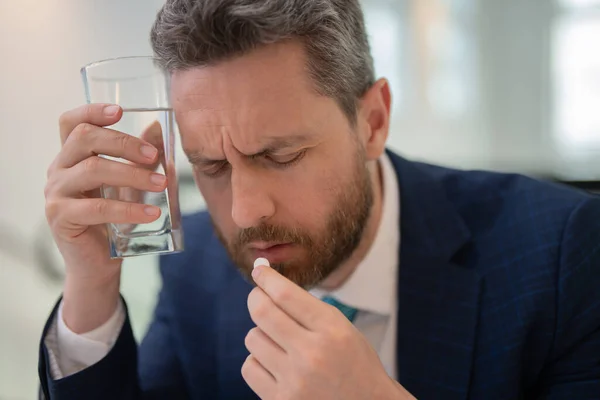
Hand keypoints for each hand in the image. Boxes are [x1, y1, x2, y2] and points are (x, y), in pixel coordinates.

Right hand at [44, 104, 166, 331]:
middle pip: (85, 138)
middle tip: (154, 156)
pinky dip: (129, 209)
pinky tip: (152, 212)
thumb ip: (141, 157)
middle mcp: (58, 169)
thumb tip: (157, 127)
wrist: (99, 263)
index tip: (120, 111)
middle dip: (124, 142)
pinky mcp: (61, 217)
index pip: (71, 122)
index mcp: (72, 156)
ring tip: (161, 183)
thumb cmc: (114, 220)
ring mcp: (56, 192)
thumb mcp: (130, 184)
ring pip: (93, 169)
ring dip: (132, 174)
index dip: (92, 110)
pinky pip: (98, 207)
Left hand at [242, 264, 415, 399]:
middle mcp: (312, 354)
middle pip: (261, 311)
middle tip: (259, 296)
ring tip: (280, 341)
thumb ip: (307, 307)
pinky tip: (275, 363)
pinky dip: (258, 360)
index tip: (259, 270)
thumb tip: (265, 281)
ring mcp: (294, 380)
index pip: (285, 294)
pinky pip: (249, 366)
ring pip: (252, 338)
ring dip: (261, 334)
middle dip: (256, 298)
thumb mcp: (342, 327)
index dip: (266, 277)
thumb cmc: (353, 362)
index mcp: (332, 330)